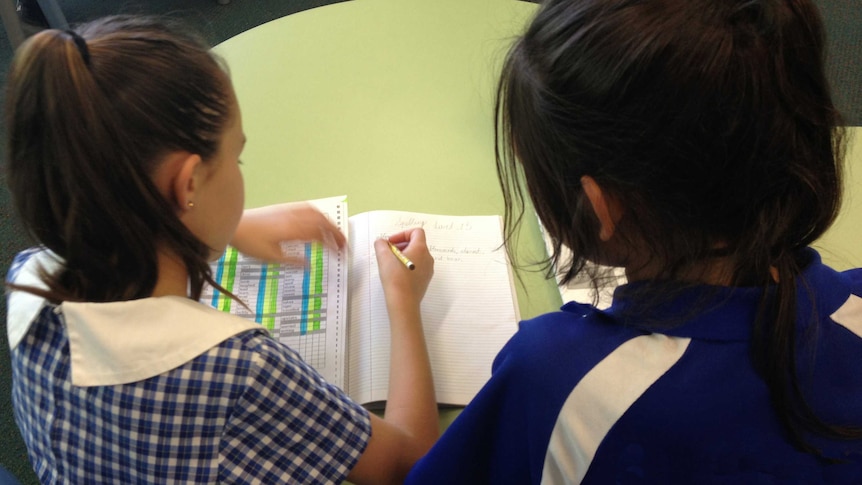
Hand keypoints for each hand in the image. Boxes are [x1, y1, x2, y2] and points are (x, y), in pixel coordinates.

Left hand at [230, 202, 345, 263]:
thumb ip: (293, 260)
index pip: (320, 235)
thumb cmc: (250, 243)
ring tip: (334, 232)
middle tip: (343, 244)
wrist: (234, 225)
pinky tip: (318, 219)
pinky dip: (318, 214)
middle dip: (335, 233)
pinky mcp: (284, 208)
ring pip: (316, 213)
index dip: (333, 243)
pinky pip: (307, 207)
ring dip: (328, 222)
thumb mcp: (271, 257)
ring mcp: (290, 210)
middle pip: (322, 222)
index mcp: (293, 230)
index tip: (340, 252)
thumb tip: (309, 265)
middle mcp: (294, 217)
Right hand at [373, 228, 433, 310]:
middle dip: (401, 245)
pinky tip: (396, 275)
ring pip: (416, 256)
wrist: (403, 302)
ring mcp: (428, 270)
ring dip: (403, 256)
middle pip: (416, 244)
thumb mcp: (384, 257)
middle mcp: (428, 258)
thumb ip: (381, 245)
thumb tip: (381, 242)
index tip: (391, 243)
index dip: (402, 234)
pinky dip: (407, 266)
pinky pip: (417, 267)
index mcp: (421, 249)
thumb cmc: (395, 278)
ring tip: (391, 264)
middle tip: (388, 253)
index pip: (416, 232)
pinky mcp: (425, 280)